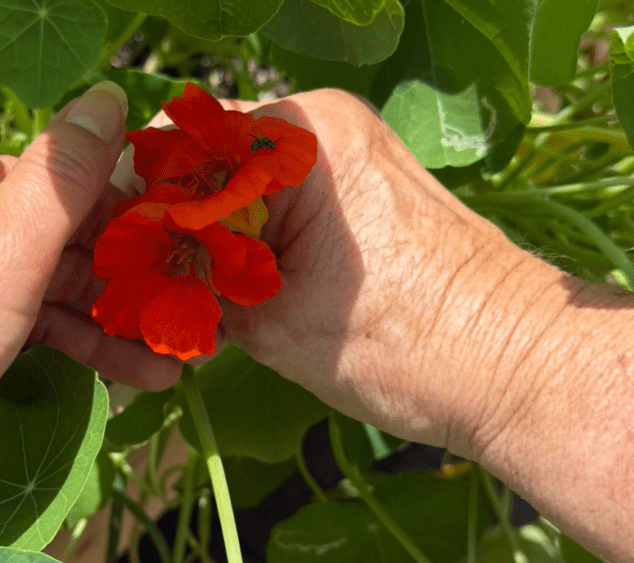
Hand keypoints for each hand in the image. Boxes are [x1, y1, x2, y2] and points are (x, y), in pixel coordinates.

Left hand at [0, 81, 180, 534]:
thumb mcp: (0, 250)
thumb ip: (65, 176)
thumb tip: (112, 94)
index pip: (83, 180)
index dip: (148, 212)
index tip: (207, 249)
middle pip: (74, 238)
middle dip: (142, 277)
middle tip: (203, 318)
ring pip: (56, 290)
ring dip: (119, 323)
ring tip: (179, 361)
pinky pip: (29, 329)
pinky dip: (76, 349)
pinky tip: (128, 376)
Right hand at [115, 88, 568, 456]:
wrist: (518, 369)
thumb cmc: (406, 349)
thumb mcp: (271, 322)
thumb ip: (194, 283)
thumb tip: (137, 278)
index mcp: (300, 133)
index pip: (177, 149)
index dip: (136, 209)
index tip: (115, 264)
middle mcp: (324, 121)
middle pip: (207, 163)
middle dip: (172, 227)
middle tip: (146, 290)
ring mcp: (349, 149)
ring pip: (241, 185)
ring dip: (211, 239)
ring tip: (188, 298)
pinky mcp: (364, 184)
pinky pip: (281, 199)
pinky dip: (252, 241)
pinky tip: (235, 290)